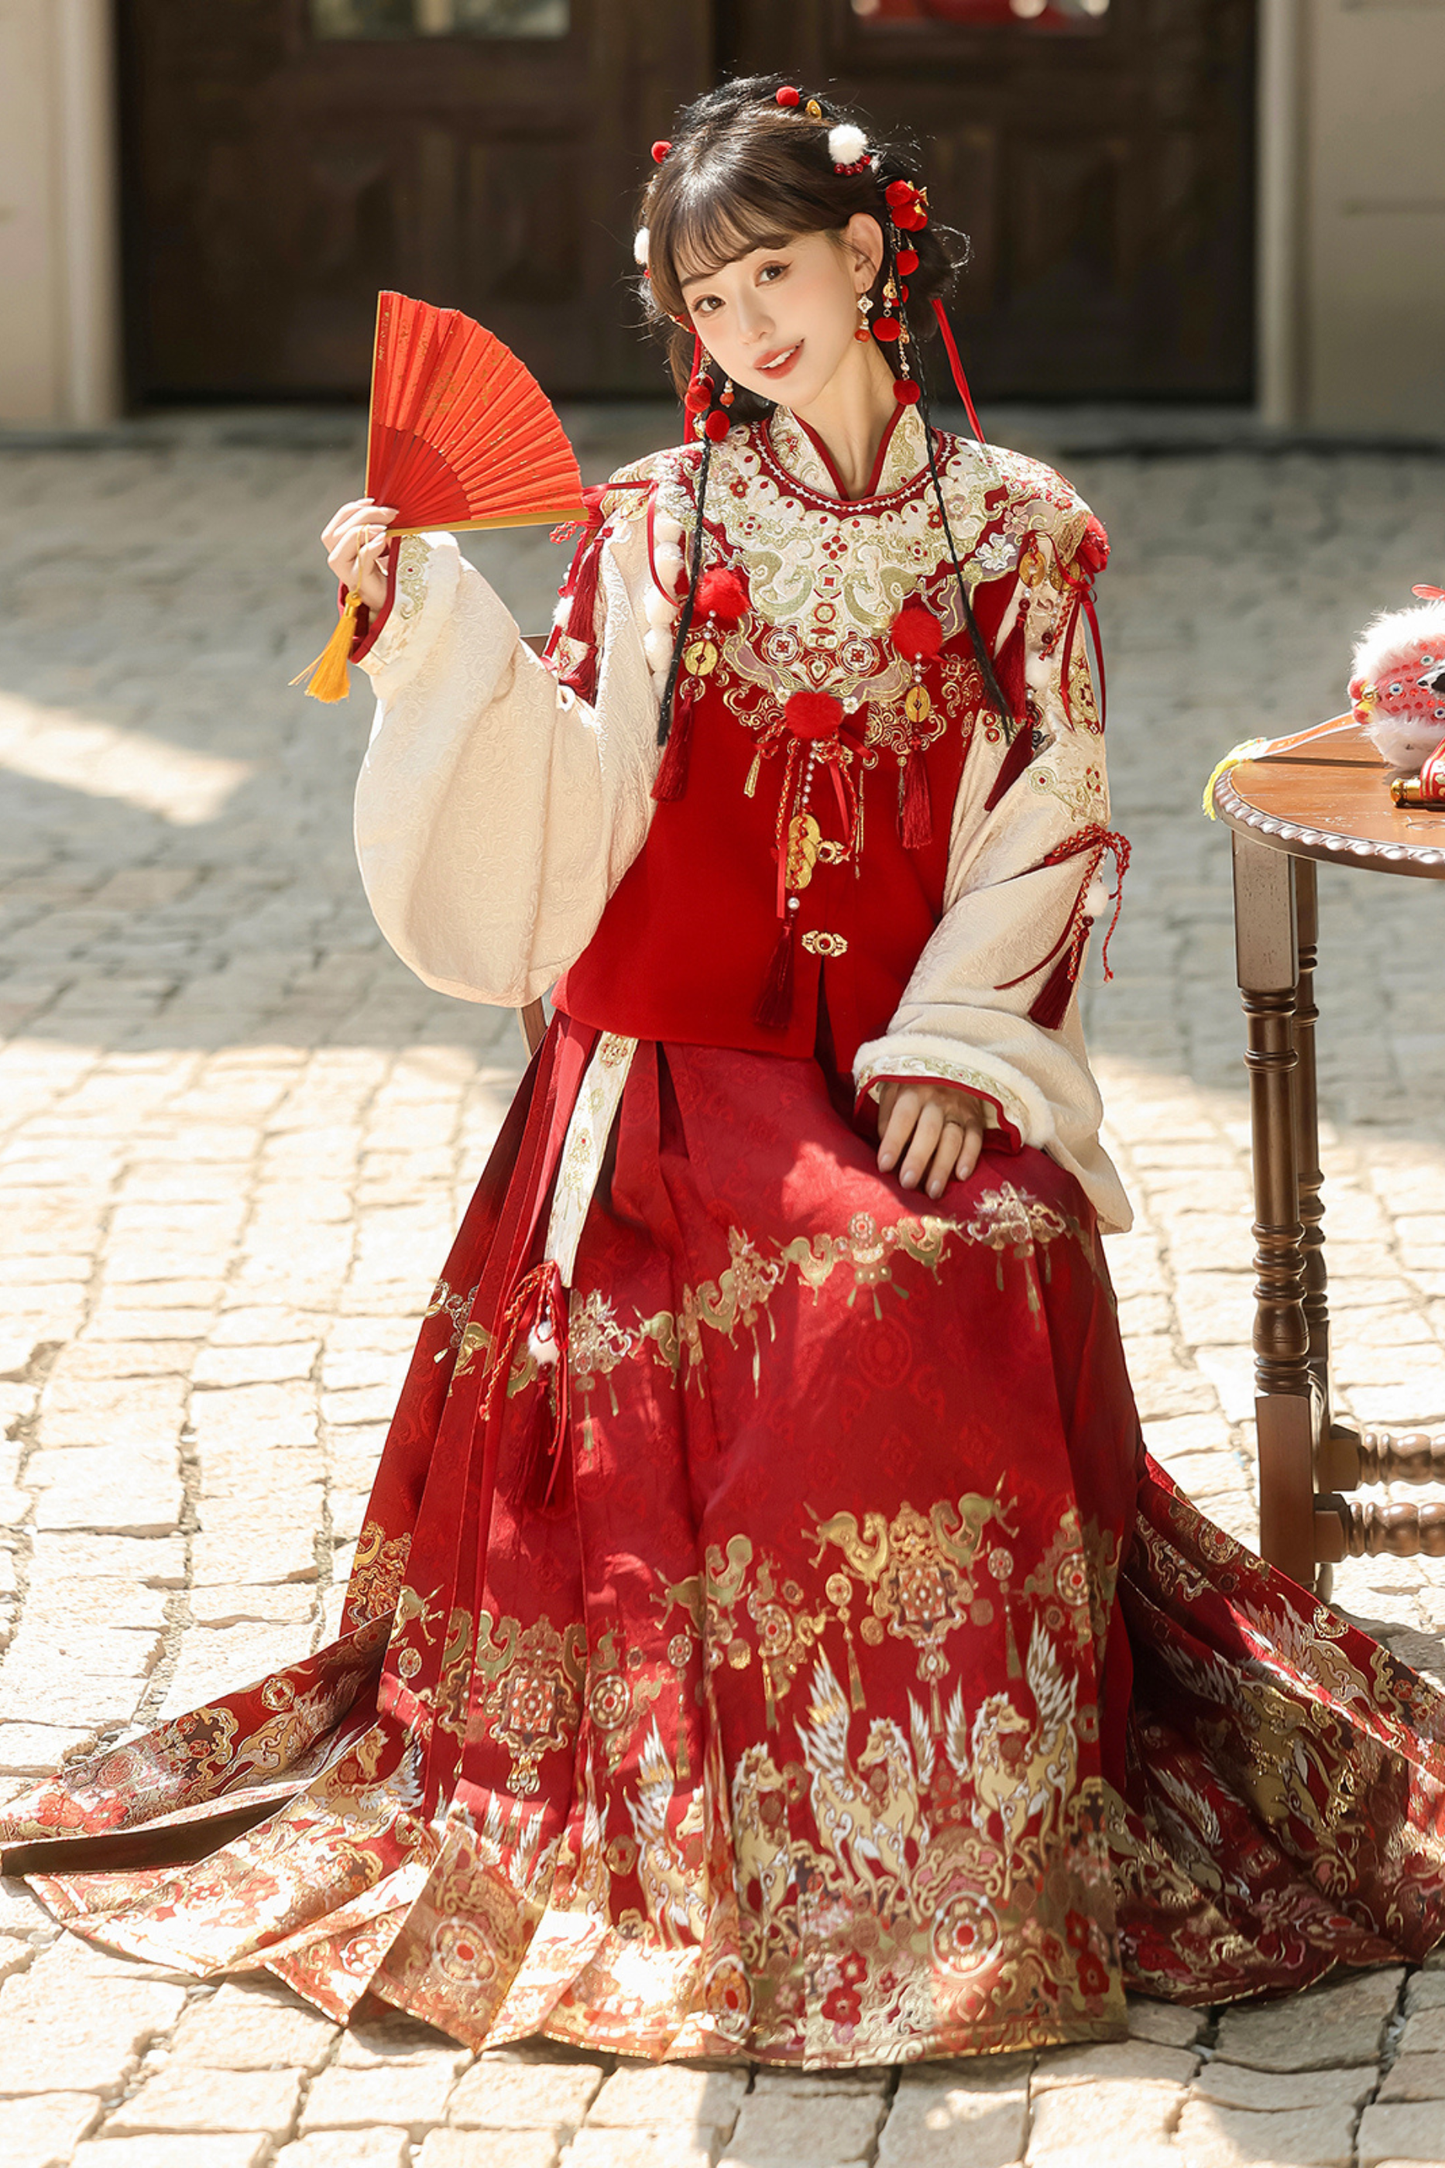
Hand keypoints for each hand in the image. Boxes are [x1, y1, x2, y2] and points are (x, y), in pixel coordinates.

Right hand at [321, 497, 398, 612]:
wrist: (399, 602)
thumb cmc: (393, 573)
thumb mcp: (387, 545)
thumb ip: (381, 529)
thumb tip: (389, 509)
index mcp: (344, 549)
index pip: (337, 522)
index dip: (353, 508)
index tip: (374, 500)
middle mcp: (341, 561)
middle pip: (336, 533)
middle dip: (363, 516)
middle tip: (390, 514)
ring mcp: (349, 575)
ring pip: (339, 547)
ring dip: (362, 530)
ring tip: (385, 529)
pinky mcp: (362, 585)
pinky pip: (360, 562)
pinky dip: (370, 548)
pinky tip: (384, 541)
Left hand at [875, 1081, 987, 1199]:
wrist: (949, 1063)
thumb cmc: (912, 1084)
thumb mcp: (893, 1088)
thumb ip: (887, 1116)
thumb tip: (886, 1146)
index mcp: (912, 1091)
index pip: (902, 1119)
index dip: (893, 1142)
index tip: (884, 1166)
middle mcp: (937, 1100)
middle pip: (929, 1132)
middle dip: (918, 1159)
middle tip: (907, 1183)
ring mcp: (959, 1109)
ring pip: (952, 1139)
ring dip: (943, 1166)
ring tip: (932, 1191)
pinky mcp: (975, 1118)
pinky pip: (976, 1138)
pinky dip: (970, 1157)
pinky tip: (961, 1176)